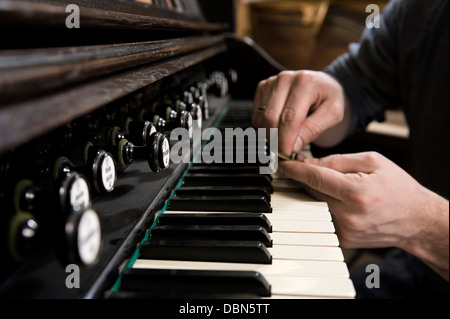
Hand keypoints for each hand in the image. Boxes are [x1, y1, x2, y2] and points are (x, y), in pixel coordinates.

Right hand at [252, 70, 348, 153]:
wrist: (322, 84)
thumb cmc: (328, 98)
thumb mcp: (332, 115)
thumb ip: (312, 130)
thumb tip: (292, 146)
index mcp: (305, 83)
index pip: (289, 117)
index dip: (285, 139)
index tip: (286, 154)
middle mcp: (285, 79)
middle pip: (271, 118)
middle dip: (276, 139)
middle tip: (284, 152)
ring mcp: (272, 82)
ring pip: (262, 118)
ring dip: (271, 134)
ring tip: (285, 137)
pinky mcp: (263, 87)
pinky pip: (257, 115)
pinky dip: (265, 127)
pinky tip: (279, 126)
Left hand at [278, 152, 448, 279]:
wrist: (416, 220)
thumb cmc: (398, 188)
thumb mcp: (373, 162)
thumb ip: (338, 161)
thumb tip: (310, 162)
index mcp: (357, 193)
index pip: (315, 178)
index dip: (296, 169)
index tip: (283, 163)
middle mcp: (348, 215)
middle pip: (311, 191)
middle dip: (305, 178)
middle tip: (305, 167)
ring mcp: (344, 231)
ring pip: (314, 205)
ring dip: (313, 192)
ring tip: (326, 183)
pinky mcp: (343, 240)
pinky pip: (323, 217)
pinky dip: (323, 206)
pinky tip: (335, 199)